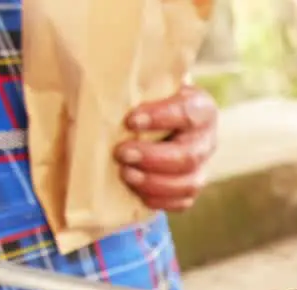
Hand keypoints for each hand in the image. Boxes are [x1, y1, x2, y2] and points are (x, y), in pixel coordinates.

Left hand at [115, 85, 218, 211]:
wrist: (155, 118)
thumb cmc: (143, 98)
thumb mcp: (142, 85)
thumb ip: (128, 86)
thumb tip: (90, 81)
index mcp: (200, 107)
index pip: (187, 113)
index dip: (161, 118)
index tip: (130, 120)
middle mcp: (206, 138)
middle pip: (188, 155)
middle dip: (153, 158)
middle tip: (121, 153)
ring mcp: (202, 166)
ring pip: (189, 183)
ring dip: (155, 183)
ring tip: (126, 175)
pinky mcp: (191, 186)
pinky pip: (183, 201)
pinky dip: (160, 200)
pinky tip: (137, 192)